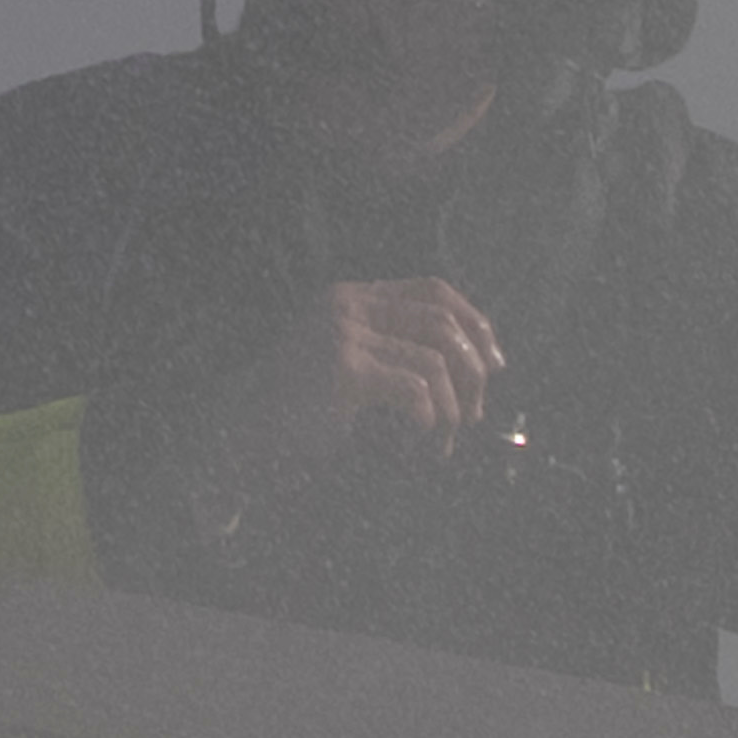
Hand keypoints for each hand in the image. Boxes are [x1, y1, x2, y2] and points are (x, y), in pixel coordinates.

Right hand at [204, 277, 506, 481]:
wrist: (242, 432)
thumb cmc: (298, 409)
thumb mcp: (348, 363)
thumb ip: (391, 350)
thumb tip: (472, 361)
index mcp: (350, 297)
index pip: (433, 290)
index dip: (475, 322)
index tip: (495, 362)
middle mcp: (347, 305)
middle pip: (442, 323)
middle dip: (473, 371)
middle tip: (473, 415)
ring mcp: (343, 334)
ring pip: (434, 363)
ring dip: (451, 411)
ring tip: (442, 443)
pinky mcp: (344, 369)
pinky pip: (415, 392)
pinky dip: (428, 425)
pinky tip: (418, 448)